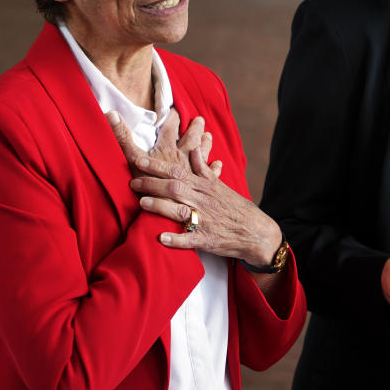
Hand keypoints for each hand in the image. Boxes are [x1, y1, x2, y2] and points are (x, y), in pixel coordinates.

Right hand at [107, 109, 221, 177]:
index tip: (175, 109)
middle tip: (200, 119)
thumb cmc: (145, 185)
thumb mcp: (131, 159)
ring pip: (202, 154)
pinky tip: (219, 165)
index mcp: (167, 150)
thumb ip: (122, 136)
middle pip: (191, 139)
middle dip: (195, 128)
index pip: (170, 129)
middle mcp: (182, 159)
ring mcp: (193, 172)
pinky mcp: (199, 187)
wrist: (164, 210)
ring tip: (210, 136)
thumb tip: (110, 113)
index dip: (172, 118)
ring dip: (206, 145)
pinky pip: (209, 175)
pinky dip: (214, 169)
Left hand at [108, 111, 278, 266]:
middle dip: (152, 183)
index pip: (178, 171)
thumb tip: (194, 149)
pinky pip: (190, 240)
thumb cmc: (235, 208)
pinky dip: (176, 239)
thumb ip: (204, 169)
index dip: (157, 166)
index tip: (139, 161)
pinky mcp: (208, 240)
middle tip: (132, 181)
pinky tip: (161, 238)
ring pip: (180, 210)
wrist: (257, 232)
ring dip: (160, 206)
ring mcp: (205, 220)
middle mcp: (203, 200)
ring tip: (142, 203)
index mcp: (204, 186)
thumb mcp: (220, 185)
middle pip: (175, 188)